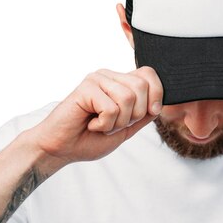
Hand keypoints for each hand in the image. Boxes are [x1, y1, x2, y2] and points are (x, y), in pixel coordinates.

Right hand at [28, 67, 162, 163]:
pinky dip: (104, 125)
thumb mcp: (126, 128)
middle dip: (134, 115)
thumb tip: (160, 104)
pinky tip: (91, 124)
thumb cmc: (89, 139)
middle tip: (114, 123)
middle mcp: (109, 76)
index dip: (157, 94)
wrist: (61, 149)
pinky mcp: (86, 88)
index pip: (149, 74)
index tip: (149, 113)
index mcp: (120, 82)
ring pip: (128, 98)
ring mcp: (97, 79)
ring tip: (101, 125)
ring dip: (118, 122)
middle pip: (142, 86)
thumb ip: (143, 115)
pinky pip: (111, 108)